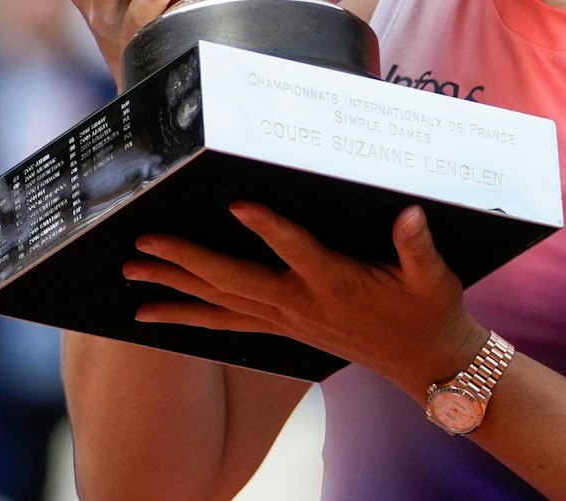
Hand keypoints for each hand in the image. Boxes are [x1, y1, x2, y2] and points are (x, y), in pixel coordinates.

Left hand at [124, 202, 487, 398]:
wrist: (424, 362)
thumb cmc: (427, 311)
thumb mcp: (433, 277)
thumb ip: (418, 246)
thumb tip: (411, 216)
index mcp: (337, 283)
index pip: (298, 252)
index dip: (269, 228)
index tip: (237, 204)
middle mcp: (302, 305)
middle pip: (235, 282)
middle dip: (188, 261)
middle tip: (146, 241)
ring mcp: (286, 320)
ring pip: (220, 304)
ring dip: (174, 288)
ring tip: (132, 272)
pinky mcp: (282, 329)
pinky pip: (224, 324)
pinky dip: (186, 318)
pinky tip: (152, 315)